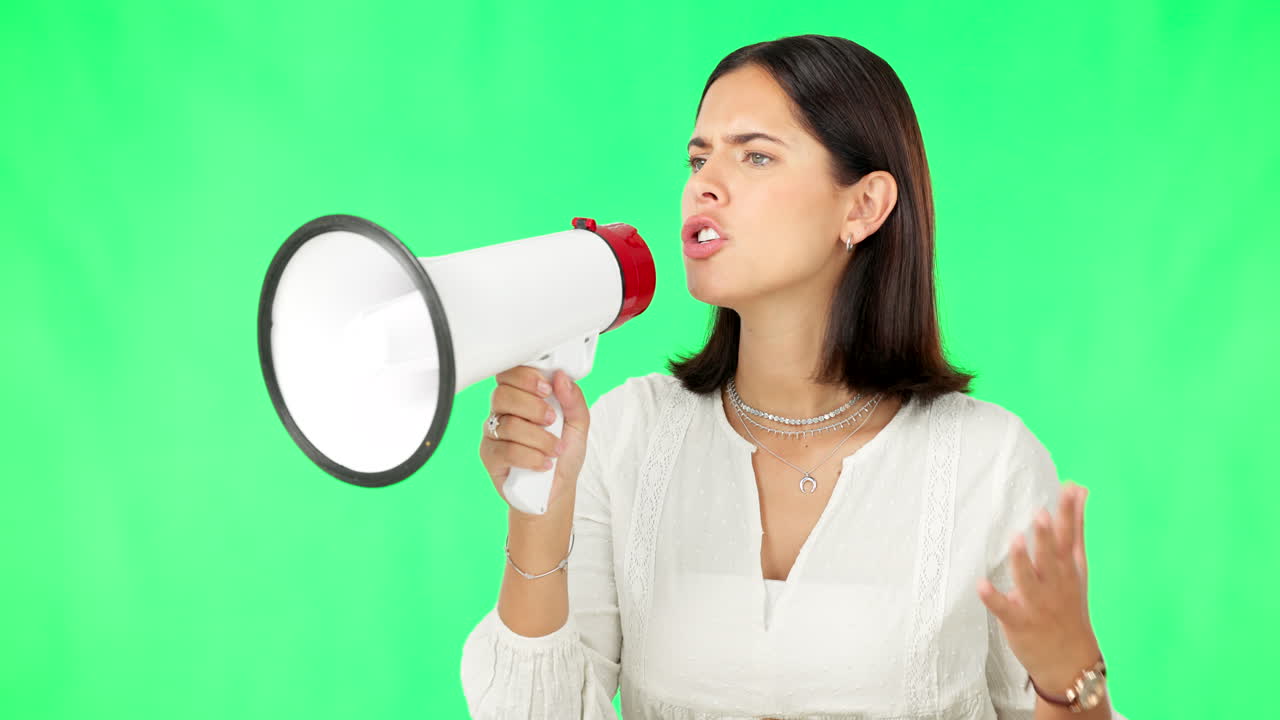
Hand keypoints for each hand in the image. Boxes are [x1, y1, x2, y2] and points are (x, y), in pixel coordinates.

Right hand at [479, 367, 590, 519]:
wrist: (556, 491)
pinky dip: (531, 456)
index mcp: (521, 397)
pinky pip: (505, 450)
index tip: (547, 389)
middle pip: (503, 394)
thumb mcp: (578, 425)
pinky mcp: (490, 456)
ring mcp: (493, 434)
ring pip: (508, 424)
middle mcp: (503, 412)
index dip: (526, 377)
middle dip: (533, 407)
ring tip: (555, 450)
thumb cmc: (563, 454)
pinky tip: (544, 464)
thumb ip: (573, 399)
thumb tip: (561, 377)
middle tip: (552, 420)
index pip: (510, 374)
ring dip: (539, 438)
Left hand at [976, 481, 1100, 690]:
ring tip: (1016, 541)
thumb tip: (1080, 490)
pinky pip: (1004, 609)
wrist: (1071, 660)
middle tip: (1041, 514)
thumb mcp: (1078, 567)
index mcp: (1067, 569)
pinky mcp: (1018, 621)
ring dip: (1021, 562)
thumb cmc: (1069, 605)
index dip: (1070, 513)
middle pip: (1050, 558)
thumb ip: (1075, 528)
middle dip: (1046, 537)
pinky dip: (993, 598)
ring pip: (1027, 580)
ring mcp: (1036, 604)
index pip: (1069, 537)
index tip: (1071, 488)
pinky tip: (981, 586)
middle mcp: (1054, 584)